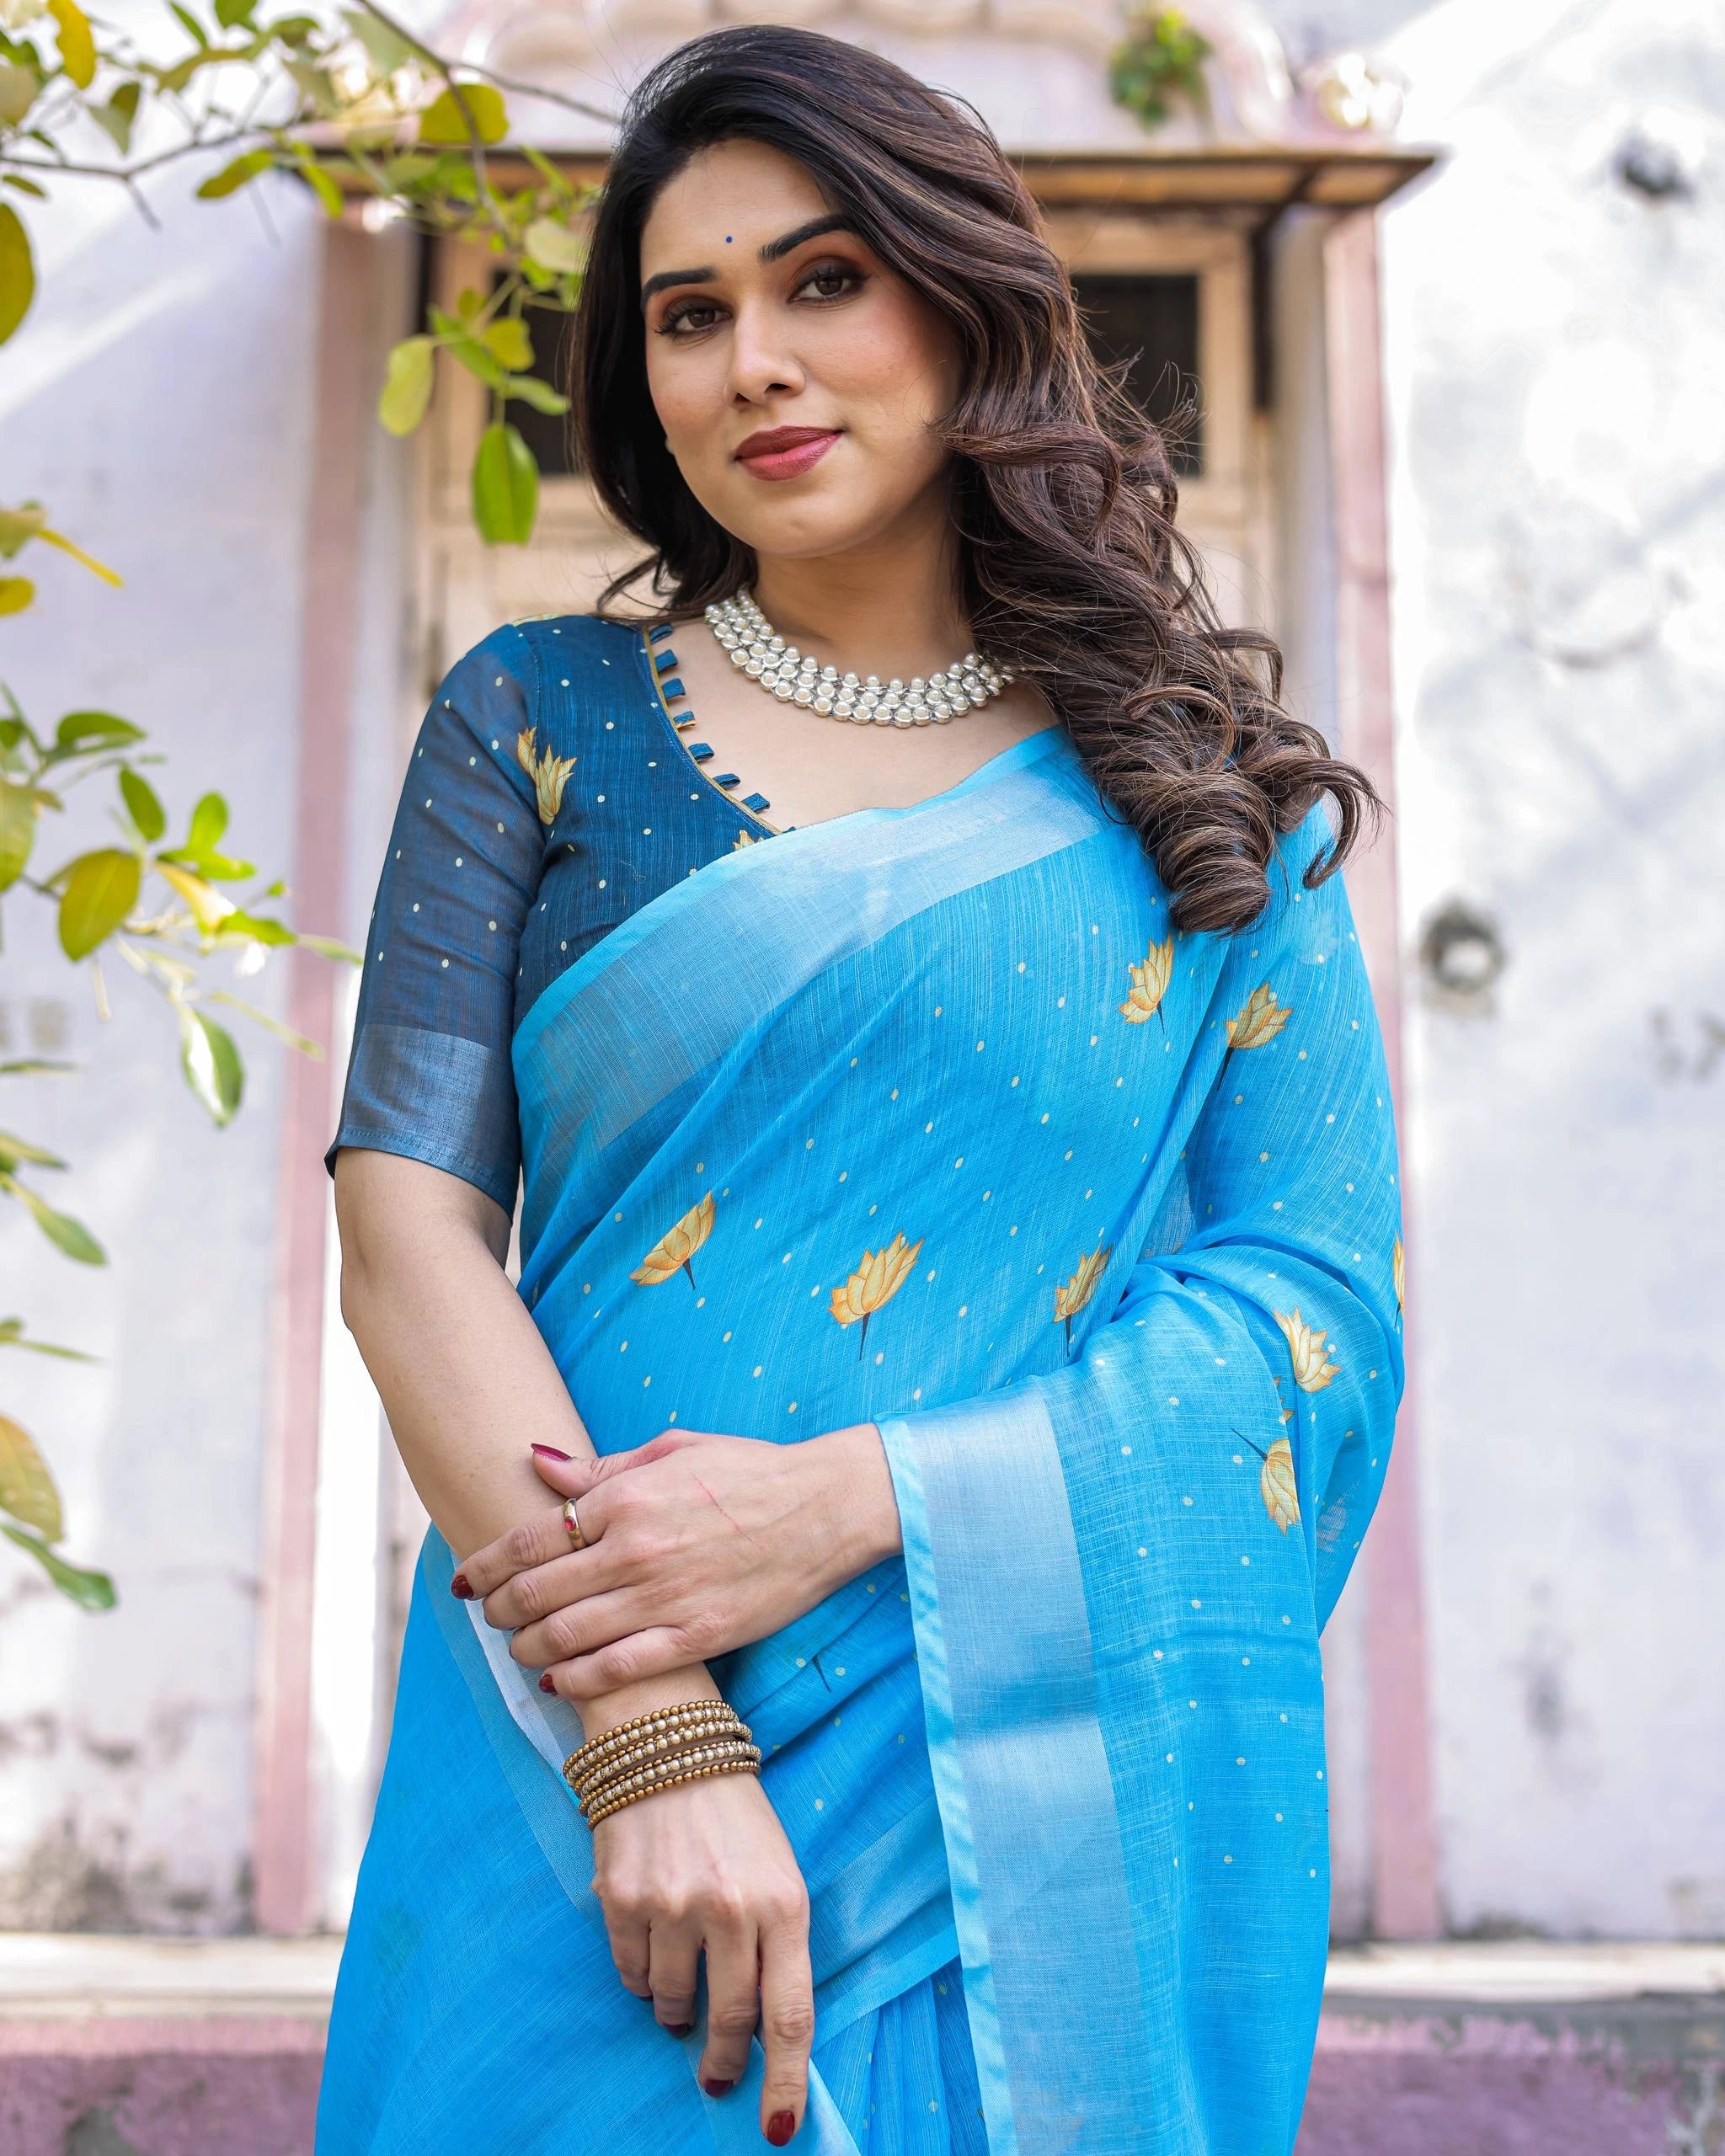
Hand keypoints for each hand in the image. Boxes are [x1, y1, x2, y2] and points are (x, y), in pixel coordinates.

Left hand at [454, 1424, 899, 1697]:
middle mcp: (634, 1550)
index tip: (467, 1579)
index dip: (486, 1565)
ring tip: (519, 1649)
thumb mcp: (672, 1448)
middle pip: (536, 1593)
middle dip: (497, 1610)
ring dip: (527, 1649)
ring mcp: (664, 1597)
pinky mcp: (696, 1637)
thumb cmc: (748, 1470)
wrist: (824, 1507)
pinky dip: (577, 1681)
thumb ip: (600, 1467)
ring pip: (566, 1637)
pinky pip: (617, 1670)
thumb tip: (538, 1464)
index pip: (530, 1540)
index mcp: (625, 1498)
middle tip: (488, 1615)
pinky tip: (560, 1682)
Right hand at [592, 1761, 812, 2140]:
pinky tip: (651, 1947)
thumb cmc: (732, 1812)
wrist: (666, 1738)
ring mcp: (673, 1905)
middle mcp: (730, 1908)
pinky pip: (630, 1974)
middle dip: (724, 2063)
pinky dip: (640, 1978)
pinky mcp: (623, 1899)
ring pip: (672, 2003)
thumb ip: (772, 1943)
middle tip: (717, 2075)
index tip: (779, 2129)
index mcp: (783, 1902)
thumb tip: (758, 2028)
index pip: (789, 2014)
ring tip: (681, 1986)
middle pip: (729, 2023)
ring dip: (677, 2012)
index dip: (786, 2080)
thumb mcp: (775, 1869)